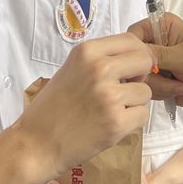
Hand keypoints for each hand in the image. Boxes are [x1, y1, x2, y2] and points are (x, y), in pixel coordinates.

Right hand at [11, 34, 152, 181]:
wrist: (36, 144)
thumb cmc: (52, 108)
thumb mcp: (72, 70)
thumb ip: (100, 60)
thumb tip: (136, 56)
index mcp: (87, 52)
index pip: (130, 39)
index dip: (136, 54)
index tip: (130, 69)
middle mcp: (99, 69)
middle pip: (144, 60)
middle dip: (140, 75)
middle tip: (125, 89)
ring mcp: (109, 96)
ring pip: (146, 91)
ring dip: (134, 103)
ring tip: (112, 111)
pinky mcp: (116, 122)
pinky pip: (143, 115)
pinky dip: (132, 122)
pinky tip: (112, 125)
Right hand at [127, 12, 182, 110]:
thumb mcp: (182, 56)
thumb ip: (156, 54)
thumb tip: (134, 56)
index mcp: (162, 25)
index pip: (133, 34)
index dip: (134, 50)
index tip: (145, 64)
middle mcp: (155, 41)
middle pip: (133, 58)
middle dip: (150, 73)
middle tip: (169, 76)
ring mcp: (154, 62)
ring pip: (138, 76)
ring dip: (158, 85)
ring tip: (179, 84)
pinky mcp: (155, 80)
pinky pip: (145, 88)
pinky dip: (160, 92)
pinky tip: (177, 90)